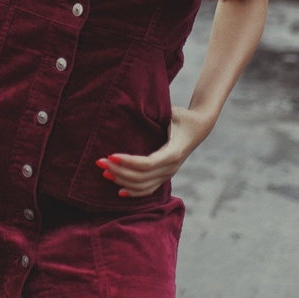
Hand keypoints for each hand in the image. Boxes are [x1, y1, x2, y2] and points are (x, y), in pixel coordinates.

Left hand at [95, 105, 209, 197]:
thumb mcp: (172, 112)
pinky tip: (119, 191)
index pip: (147, 164)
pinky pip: (148, 190)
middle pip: (141, 177)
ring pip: (142, 186)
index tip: (111, 155)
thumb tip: (132, 105)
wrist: (199, 127)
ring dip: (122, 180)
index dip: (128, 162)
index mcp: (174, 152)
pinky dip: (133, 192)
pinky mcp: (164, 176)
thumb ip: (156, 112)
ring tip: (104, 172)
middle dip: (118, 171)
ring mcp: (169, 174)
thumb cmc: (182, 116)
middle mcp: (171, 167)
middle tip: (99, 162)